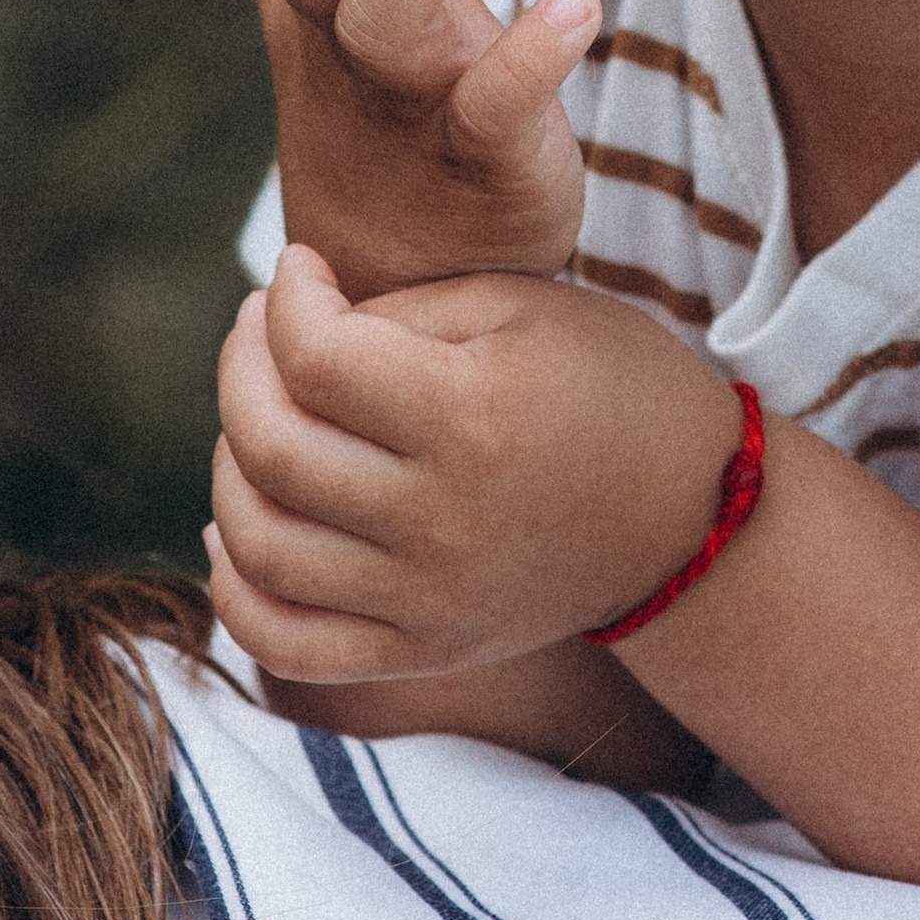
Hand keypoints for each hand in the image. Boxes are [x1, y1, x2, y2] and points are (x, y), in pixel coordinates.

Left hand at [207, 245, 745, 680]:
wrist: (688, 515)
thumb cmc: (606, 380)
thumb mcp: (523, 304)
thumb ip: (398, 309)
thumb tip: (286, 328)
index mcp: (474, 417)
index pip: (317, 358)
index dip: (285, 298)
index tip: (298, 267)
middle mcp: (443, 522)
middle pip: (272, 449)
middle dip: (241, 368)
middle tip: (260, 329)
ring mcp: (429, 602)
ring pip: (262, 545)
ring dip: (230, 465)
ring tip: (260, 415)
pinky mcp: (424, 651)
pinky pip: (287, 641)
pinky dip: (237, 587)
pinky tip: (241, 524)